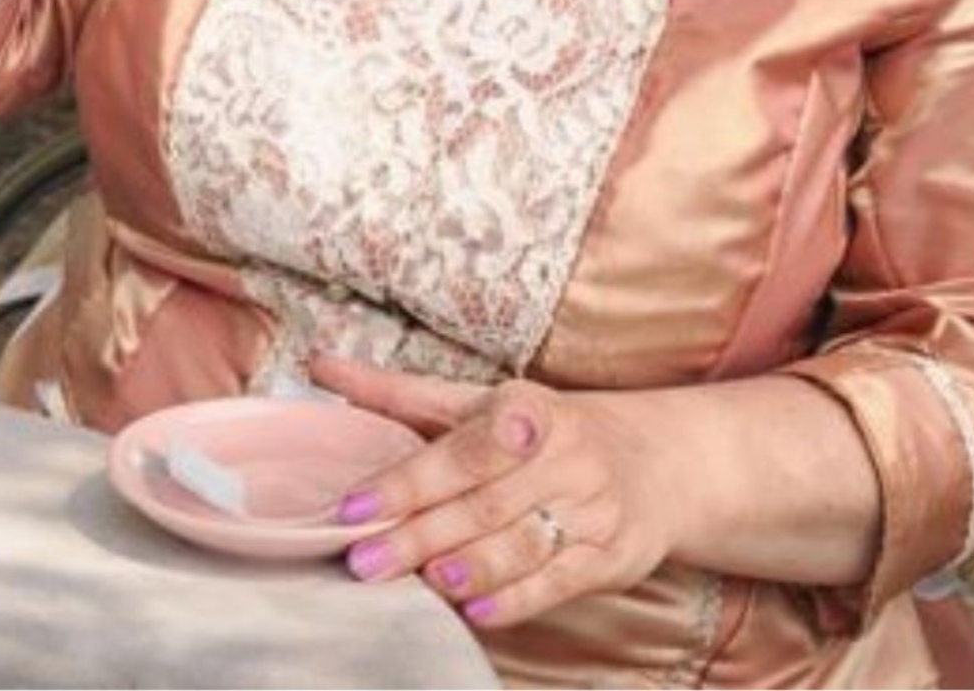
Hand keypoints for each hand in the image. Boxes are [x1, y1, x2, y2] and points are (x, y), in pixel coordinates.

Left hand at [312, 357, 679, 632]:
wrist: (654, 462)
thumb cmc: (540, 431)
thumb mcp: (477, 402)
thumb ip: (397, 393)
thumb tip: (320, 365)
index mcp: (526, 409)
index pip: (461, 449)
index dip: (409, 478)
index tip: (357, 504)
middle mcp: (564, 456)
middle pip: (481, 504)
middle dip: (419, 535)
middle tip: (364, 561)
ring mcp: (591, 508)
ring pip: (520, 543)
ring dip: (469, 566)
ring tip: (424, 583)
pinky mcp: (610, 555)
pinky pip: (560, 580)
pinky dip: (517, 598)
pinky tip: (477, 609)